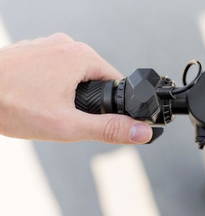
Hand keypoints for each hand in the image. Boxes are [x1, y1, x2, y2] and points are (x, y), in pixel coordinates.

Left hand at [0, 33, 151, 143]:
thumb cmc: (12, 105)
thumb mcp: (68, 125)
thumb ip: (109, 129)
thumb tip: (142, 132)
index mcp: (81, 56)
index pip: (116, 82)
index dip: (114, 105)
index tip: (99, 120)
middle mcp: (66, 45)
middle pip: (95, 78)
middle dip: (88, 101)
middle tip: (68, 118)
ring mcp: (47, 46)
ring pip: (74, 75)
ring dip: (70, 95)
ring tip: (49, 109)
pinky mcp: (32, 52)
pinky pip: (55, 71)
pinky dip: (53, 87)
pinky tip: (37, 100)